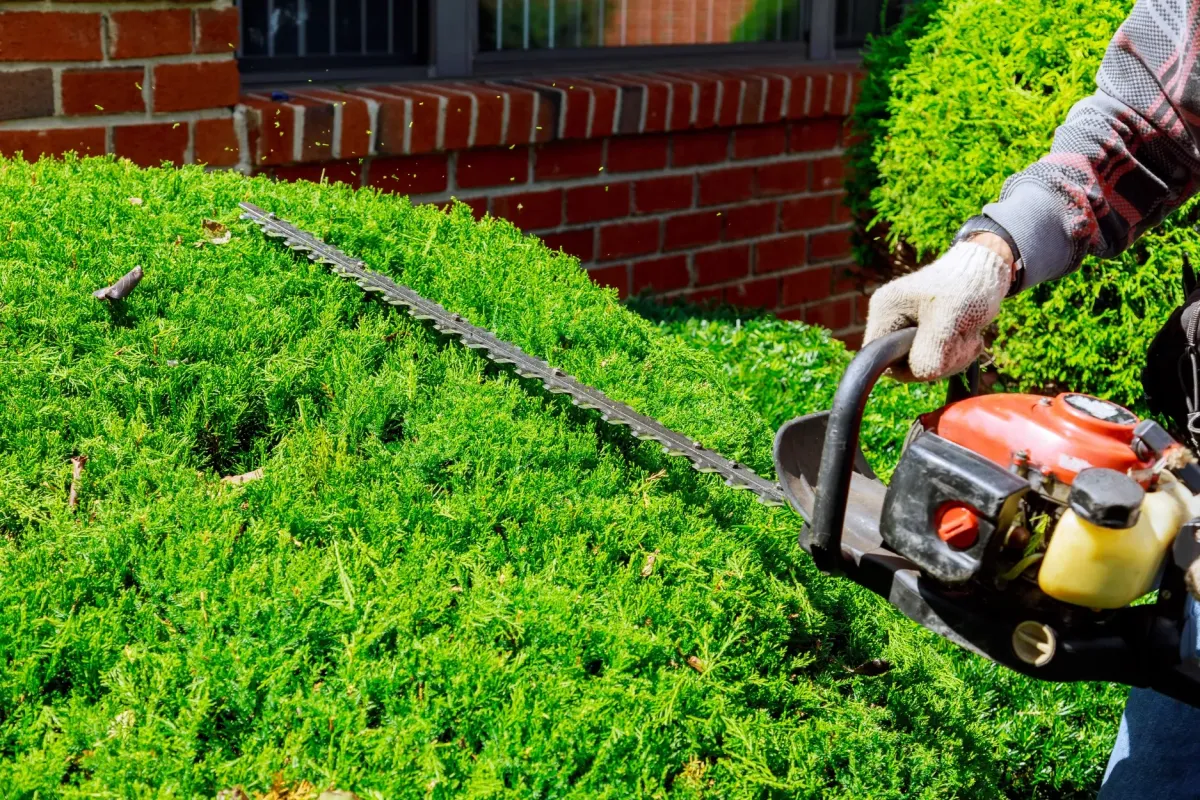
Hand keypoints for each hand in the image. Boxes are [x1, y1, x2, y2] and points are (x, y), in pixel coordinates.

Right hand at [863, 237, 1014, 381]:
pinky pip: (934, 358)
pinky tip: (968, 336)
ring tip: (968, 334)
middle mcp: (891, 319)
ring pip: (922, 364)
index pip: (880, 359)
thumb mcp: (949, 319)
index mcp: (885, 311)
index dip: (909, 366)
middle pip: (903, 365)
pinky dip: (955, 354)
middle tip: (962, 340)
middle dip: (938, 360)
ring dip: (952, 357)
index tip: (939, 352)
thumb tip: (921, 375)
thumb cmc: (967, 286)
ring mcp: (908, 325)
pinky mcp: (925, 331)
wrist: (988, 269)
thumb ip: (931, 350)